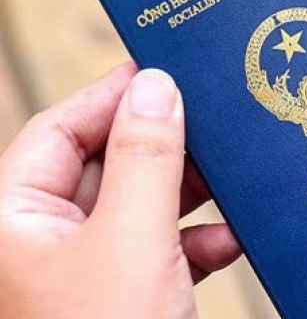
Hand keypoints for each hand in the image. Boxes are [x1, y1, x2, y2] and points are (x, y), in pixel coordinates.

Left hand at [0, 64, 240, 318]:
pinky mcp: (126, 297)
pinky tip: (227, 237)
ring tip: (228, 179)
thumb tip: (156, 87)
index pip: (58, 131)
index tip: (162, 69)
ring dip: (189, 195)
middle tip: (207, 121)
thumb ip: (145, 157)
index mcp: (15, 221)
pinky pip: (163, 249)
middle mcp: (44, 242)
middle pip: (105, 165)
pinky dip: (198, 240)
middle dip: (163, 148)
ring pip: (140, 206)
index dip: (111, 96)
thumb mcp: (134, 237)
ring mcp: (85, 272)